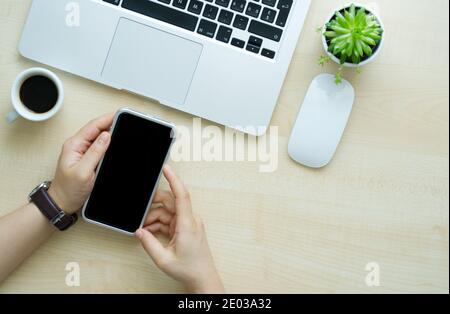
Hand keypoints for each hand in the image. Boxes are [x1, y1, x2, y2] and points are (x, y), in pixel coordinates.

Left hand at [48, 113, 113, 213]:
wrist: (63, 203)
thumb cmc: (68, 190)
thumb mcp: (83, 171)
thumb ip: (95, 152)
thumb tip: (106, 136)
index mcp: (74, 145)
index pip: (92, 127)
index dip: (107, 119)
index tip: (119, 114)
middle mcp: (77, 146)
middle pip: (96, 130)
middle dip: (110, 124)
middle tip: (125, 120)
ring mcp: (82, 152)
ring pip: (99, 138)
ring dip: (110, 133)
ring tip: (123, 129)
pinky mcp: (87, 159)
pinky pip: (99, 148)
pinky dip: (108, 144)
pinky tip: (116, 143)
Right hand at [136, 166, 224, 293]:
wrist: (202, 277)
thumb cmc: (189, 269)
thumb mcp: (163, 259)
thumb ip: (149, 243)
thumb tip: (139, 231)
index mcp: (187, 225)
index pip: (181, 196)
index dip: (174, 180)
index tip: (166, 169)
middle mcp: (190, 220)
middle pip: (169, 202)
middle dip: (152, 206)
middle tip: (139, 214)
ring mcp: (189, 223)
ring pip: (167, 212)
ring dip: (154, 218)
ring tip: (144, 231)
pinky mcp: (186, 227)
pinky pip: (170, 219)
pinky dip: (159, 224)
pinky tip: (150, 232)